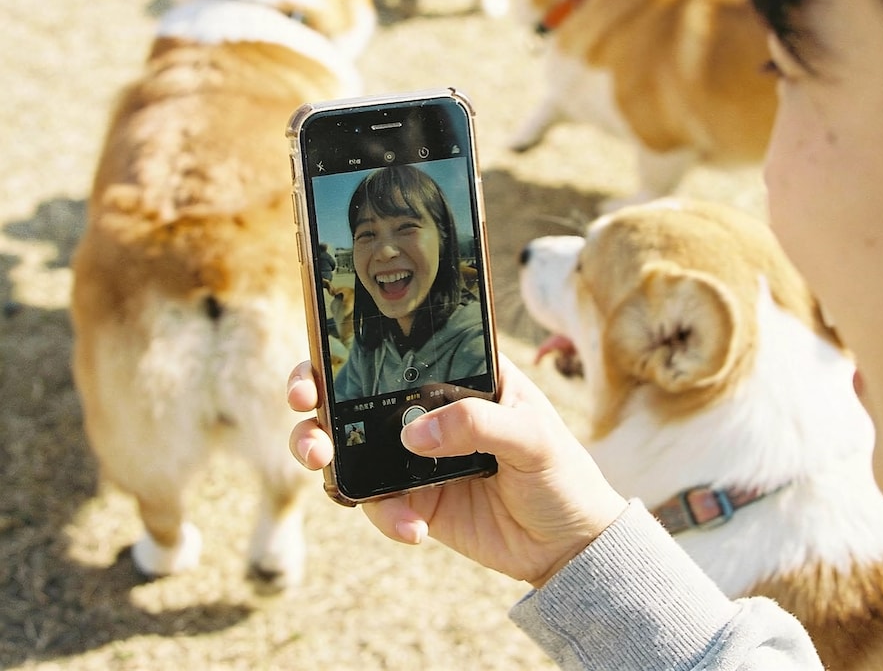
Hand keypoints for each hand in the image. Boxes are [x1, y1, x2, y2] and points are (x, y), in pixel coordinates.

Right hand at [287, 354, 627, 586]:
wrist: (569, 547)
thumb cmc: (562, 473)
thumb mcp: (534, 436)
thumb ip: (478, 424)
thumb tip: (413, 434)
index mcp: (461, 374)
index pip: (401, 345)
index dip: (356, 343)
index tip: (324, 353)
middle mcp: (429, 408)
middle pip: (356, 391)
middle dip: (317, 395)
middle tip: (305, 407)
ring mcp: (416, 454)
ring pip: (350, 444)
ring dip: (325, 451)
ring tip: (324, 465)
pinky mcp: (413, 499)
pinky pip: (374, 500)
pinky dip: (382, 514)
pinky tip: (414, 528)